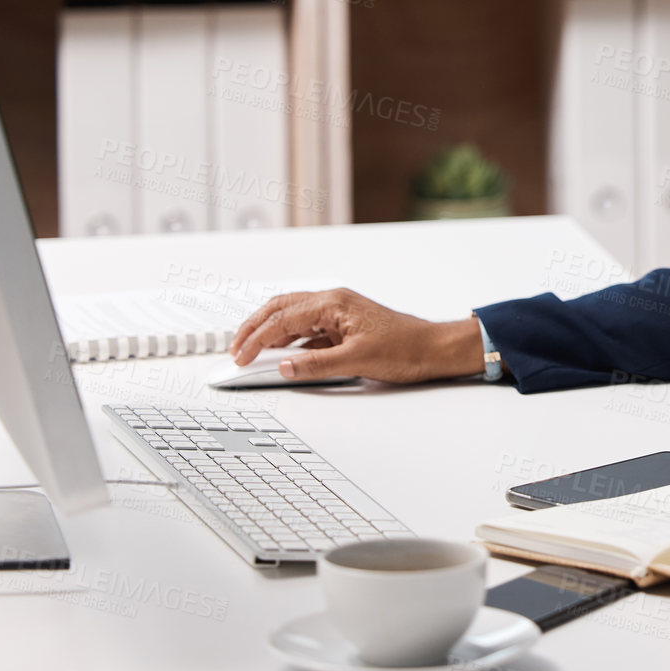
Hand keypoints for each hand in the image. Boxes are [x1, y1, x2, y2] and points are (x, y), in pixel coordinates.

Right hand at [228, 288, 484, 383]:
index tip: (240, 357)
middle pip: (281, 309)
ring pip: (292, 319)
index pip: (282, 318)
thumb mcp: (357, 360)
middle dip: (254, 328)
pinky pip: (307, 332)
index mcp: (333, 303)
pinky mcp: (343, 328)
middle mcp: (333, 303)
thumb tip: (284, 367)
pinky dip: (290, 343)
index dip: (256, 339)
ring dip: (270, 334)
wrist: (434, 349)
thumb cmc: (406, 348)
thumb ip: (316, 364)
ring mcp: (338, 314)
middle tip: (235, 349)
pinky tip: (282, 357)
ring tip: (250, 352)